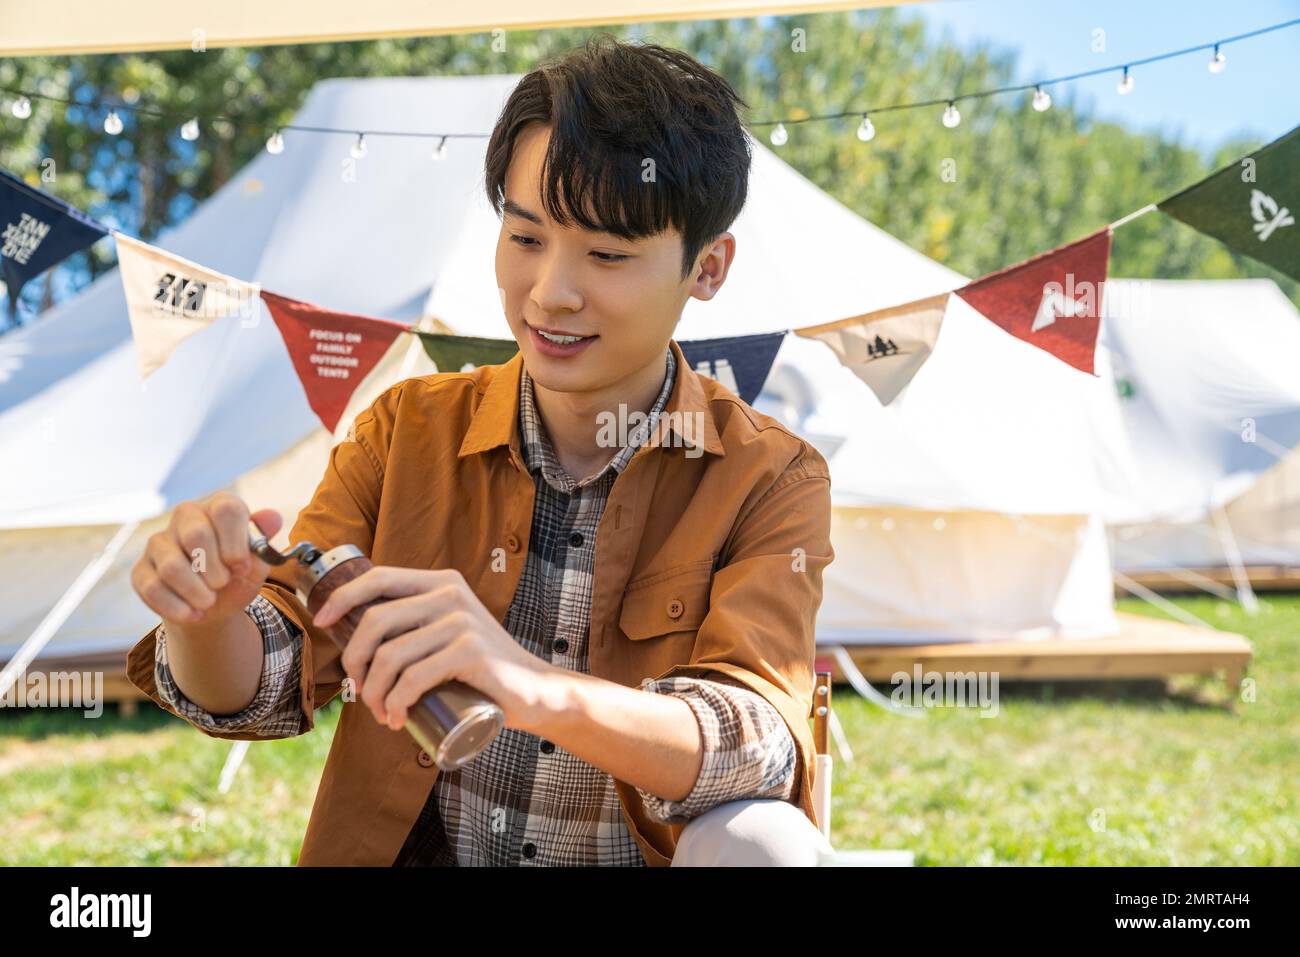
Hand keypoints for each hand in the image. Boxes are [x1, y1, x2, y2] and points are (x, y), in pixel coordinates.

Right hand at [131, 492, 282, 630]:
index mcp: (218, 507)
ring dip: (195, 591)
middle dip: (214, 568)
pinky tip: (194, 614)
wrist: (214, 604)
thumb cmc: (237, 574)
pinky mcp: (142, 569)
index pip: (226, 509)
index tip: (242, 566)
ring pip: (172, 565)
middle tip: (223, 584)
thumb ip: (263, 541)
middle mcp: (186, 516)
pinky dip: (177, 607)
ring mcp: (159, 542)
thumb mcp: (258, 561)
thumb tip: (272, 517)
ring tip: (209, 602)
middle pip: (196, 534)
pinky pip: (152, 588)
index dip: (236, 542)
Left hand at [312, 566, 563, 732]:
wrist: (534, 690)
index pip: (378, 577)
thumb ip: (416, 621)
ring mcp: (461, 622)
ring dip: (374, 693)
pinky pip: (413, 678)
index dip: (342, 597)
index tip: (322, 623)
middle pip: (375, 620)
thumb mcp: (448, 631)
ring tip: (381, 713)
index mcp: (442, 582)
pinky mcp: (471, 652)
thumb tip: (353, 631)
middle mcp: (451, 594)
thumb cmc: (481, 669)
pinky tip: (397, 719)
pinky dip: (396, 703)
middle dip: (354, 661)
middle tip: (359, 690)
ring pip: (390, 656)